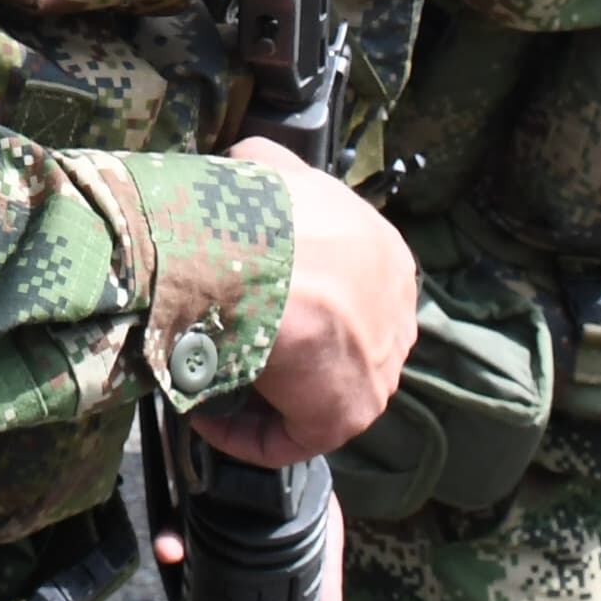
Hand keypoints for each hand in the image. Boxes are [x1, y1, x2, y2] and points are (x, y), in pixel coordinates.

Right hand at [188, 143, 417, 466]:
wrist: (262, 255)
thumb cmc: (264, 209)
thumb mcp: (268, 164)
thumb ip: (269, 169)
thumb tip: (244, 168)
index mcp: (384, 256)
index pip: (349, 288)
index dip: (297, 299)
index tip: (247, 301)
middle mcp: (395, 315)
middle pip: (336, 343)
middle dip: (286, 348)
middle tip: (230, 344)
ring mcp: (377, 370)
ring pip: (314, 390)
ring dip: (263, 391)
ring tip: (210, 380)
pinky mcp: (345, 415)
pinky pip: (291, 436)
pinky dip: (247, 433)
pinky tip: (205, 416)